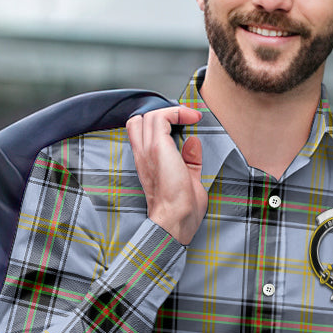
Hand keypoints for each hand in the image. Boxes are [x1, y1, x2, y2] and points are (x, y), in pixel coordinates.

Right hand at [127, 105, 204, 244]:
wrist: (175, 219)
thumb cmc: (182, 209)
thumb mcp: (188, 179)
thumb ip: (189, 160)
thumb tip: (193, 142)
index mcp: (146, 163)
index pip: (140, 132)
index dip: (159, 123)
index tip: (184, 124)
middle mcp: (142, 155)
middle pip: (140, 120)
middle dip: (162, 115)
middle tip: (185, 120)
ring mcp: (147, 150)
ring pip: (150, 115)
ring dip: (172, 112)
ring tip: (191, 117)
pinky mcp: (157, 148)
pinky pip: (162, 118)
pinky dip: (177, 113)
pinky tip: (192, 118)